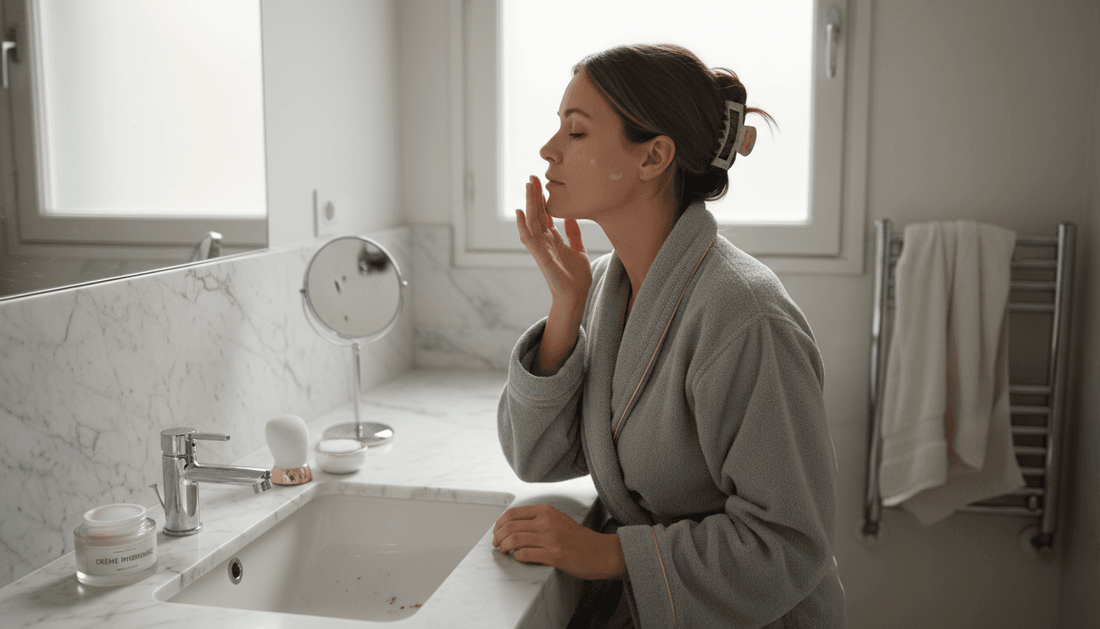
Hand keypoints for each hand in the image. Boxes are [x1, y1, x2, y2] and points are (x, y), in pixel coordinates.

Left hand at [492, 504, 626, 580]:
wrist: (601, 553)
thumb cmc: (578, 539)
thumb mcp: (558, 520)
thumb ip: (538, 519)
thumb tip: (513, 526)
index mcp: (546, 511)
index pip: (512, 513)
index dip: (499, 524)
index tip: (496, 532)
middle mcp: (547, 522)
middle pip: (510, 526)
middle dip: (497, 536)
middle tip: (496, 544)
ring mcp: (550, 538)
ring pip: (514, 540)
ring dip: (503, 547)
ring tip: (503, 551)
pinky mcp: (554, 555)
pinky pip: (525, 554)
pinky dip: (517, 557)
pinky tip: (518, 558)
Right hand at [515, 176, 591, 374]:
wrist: (576, 296)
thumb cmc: (577, 278)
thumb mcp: (579, 250)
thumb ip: (574, 234)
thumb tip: (571, 217)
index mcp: (554, 240)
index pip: (546, 215)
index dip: (543, 199)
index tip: (542, 182)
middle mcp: (545, 242)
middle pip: (537, 214)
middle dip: (534, 195)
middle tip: (532, 176)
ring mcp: (541, 248)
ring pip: (532, 221)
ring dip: (529, 204)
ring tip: (527, 186)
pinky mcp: (540, 257)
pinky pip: (529, 239)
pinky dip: (523, 226)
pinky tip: (520, 212)